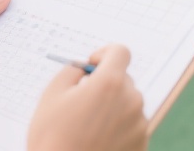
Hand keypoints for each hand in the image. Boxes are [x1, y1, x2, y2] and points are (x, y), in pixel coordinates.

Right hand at [28, 44, 146, 150]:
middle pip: (123, 80)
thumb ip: (71, 72)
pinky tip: (97, 143)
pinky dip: (117, 130)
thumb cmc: (53, 141)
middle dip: (104, 85)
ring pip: (127, 104)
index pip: (120, 52)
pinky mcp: (142, 144)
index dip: (105, 54)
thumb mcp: (51, 98)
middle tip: (81, 103)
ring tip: (86, 130)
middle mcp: (131, 100)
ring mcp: (139, 124)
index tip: (92, 65)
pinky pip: (131, 127)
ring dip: (111, 109)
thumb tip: (84, 69)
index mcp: (110, 83)